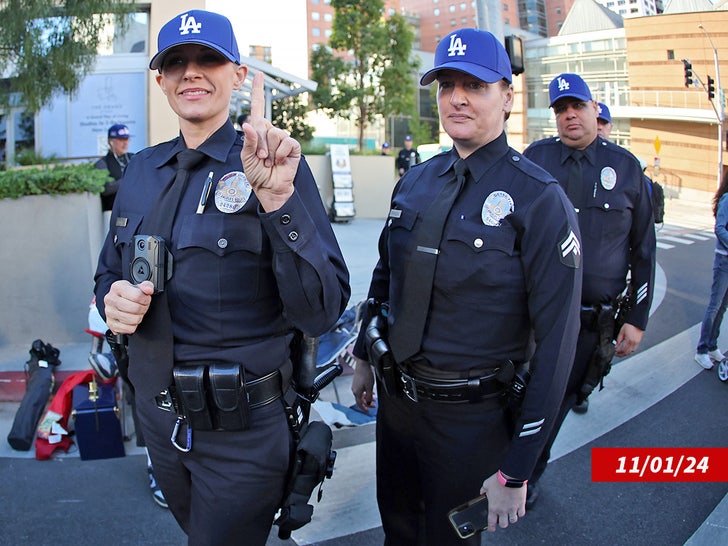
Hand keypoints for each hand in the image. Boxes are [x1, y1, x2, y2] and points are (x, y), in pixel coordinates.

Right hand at [103, 280, 153, 334]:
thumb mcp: (138, 287)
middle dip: (143, 308)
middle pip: (135, 308)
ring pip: (133, 319)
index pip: (137, 296)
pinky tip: (131, 320)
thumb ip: (147, 286)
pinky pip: (129, 329)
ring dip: (139, 317)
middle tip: (143, 307)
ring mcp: (109, 312)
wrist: (118, 302)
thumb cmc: (129, 295)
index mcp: (117, 287)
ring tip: (137, 313)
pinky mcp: (111, 324)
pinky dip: (133, 326)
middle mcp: (110, 299)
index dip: (146, 299)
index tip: (146, 299)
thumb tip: (149, 290)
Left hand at [240, 71, 299, 211]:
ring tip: (269, 161)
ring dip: (269, 150)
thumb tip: (248, 123)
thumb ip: (248, 140)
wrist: (269, 187)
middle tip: (261, 158)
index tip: (258, 74)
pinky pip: (286, 141)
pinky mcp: (293, 146)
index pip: (258, 107)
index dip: (258, 91)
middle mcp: (271, 131)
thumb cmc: (256, 173)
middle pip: (263, 125)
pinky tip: (279, 161)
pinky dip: (280, 153)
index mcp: (258, 131)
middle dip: (259, 144)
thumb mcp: (246, 156)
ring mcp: (282, 138)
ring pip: (274, 133)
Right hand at [351, 356, 375, 411]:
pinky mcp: (357, 382)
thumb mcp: (369, 387)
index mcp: (356, 392)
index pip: (359, 404)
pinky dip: (366, 393)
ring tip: (374, 399)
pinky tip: (371, 392)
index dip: (364, 409)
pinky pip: (361, 391)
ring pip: (361, 395)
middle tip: (373, 406)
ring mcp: (355, 386)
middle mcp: (354, 390)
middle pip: (360, 400)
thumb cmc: (365, 374)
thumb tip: (368, 403)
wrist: (362, 364)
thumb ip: (369, 397)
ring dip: (367, 398)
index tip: (368, 412)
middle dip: (367, 403)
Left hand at [479, 472, 525, 530]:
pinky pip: (521, 514)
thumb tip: (482, 492)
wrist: (511, 476)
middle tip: (501, 519)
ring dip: (511, 518)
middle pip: (504, 524)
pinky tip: (517, 509)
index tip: (491, 528)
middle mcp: (503, 510)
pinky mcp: (521, 505)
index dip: (491, 528)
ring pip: (513, 520)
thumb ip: (483, 490)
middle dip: (502, 523)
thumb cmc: (499, 480)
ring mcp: (513, 509)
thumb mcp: (486, 484)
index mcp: (494, 507)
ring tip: (510, 514)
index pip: (491, 522)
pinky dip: (519, 513)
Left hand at [614, 323, 643, 356]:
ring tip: (621, 353)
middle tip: (617, 354)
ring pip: (631, 352)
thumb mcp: (621, 332)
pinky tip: (626, 350)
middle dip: (621, 354)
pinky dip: (630, 351)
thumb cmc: (629, 326)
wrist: (636, 323)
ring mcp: (637, 343)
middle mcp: (634, 343)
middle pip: (627, 352)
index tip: (615, 352)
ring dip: (625, 353)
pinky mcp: (638, 342)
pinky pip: (634, 349)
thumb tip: (616, 346)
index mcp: (629, 340)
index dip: (618, 352)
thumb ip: (618, 340)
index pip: (623, 350)